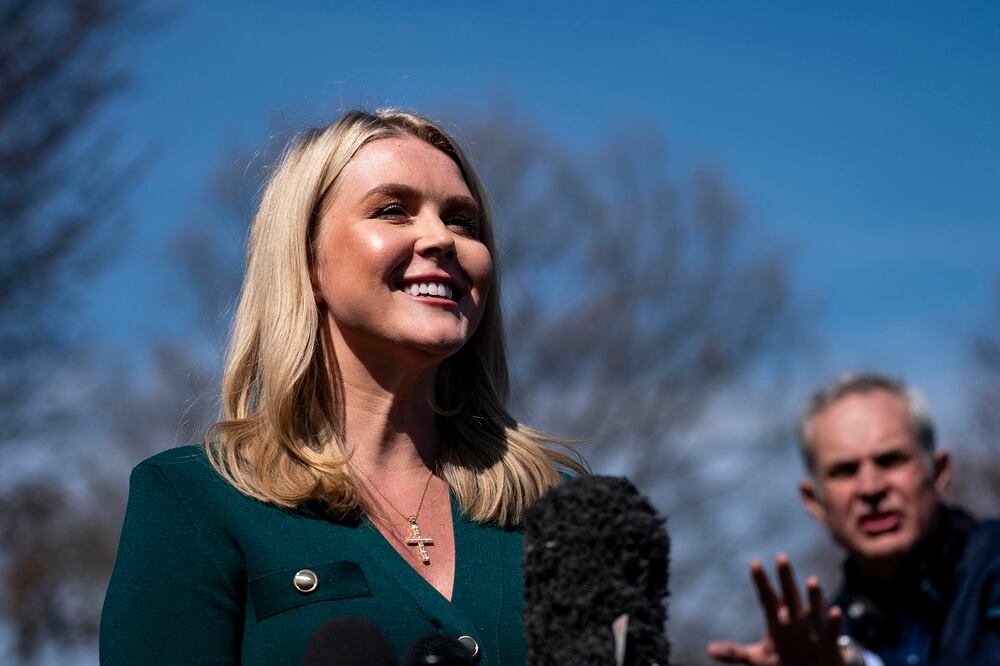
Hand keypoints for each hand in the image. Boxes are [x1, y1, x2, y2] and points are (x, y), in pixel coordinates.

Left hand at [707, 554, 845, 665]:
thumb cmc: (785, 660)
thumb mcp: (758, 658)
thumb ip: (735, 652)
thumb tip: (708, 650)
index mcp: (777, 620)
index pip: (767, 597)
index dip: (761, 581)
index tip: (754, 563)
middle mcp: (795, 620)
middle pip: (789, 596)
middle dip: (786, 578)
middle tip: (781, 557)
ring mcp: (812, 629)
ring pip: (813, 609)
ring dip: (814, 596)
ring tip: (812, 580)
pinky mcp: (828, 643)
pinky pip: (832, 632)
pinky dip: (834, 622)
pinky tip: (836, 611)